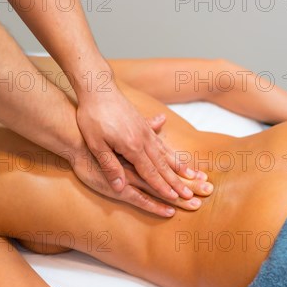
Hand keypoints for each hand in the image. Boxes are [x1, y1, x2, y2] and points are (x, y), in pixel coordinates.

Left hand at [76, 82, 208, 211]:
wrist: (99, 88)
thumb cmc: (92, 116)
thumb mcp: (95, 143)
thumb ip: (109, 165)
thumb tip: (119, 187)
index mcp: (132, 146)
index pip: (150, 172)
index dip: (162, 187)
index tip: (175, 198)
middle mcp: (144, 139)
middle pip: (163, 165)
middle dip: (177, 181)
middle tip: (190, 193)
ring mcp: (146, 131)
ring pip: (166, 153)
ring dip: (179, 167)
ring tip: (194, 176)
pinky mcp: (144, 124)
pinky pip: (162, 142)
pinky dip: (171, 152)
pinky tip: (177, 155)